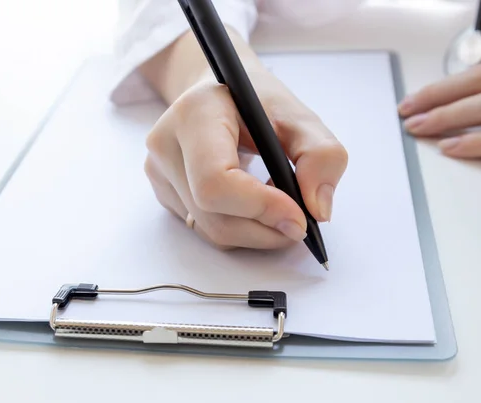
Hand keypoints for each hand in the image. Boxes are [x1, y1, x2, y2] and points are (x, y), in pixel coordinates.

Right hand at [140, 32, 347, 249]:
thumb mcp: (299, 115)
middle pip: (214, 217)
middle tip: (298, 222)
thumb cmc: (257, 100)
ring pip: (211, 231)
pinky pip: (205, 230)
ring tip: (278, 207)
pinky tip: (252, 205)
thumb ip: (321, 155)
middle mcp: (166, 145)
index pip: (216, 181)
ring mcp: (159, 172)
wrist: (219, 92)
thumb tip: (317, 210)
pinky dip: (239, 228)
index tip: (299, 219)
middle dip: (265, 229)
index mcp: (194, 114)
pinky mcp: (163, 193)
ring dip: (255, 232)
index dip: (260, 207)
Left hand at [398, 63, 480, 158]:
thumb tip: (438, 114)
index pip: (478, 77)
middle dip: (436, 96)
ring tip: (417, 128)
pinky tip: (447, 147)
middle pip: (479, 81)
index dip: (440, 88)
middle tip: (405, 113)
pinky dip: (475, 142)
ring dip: (448, 115)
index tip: (410, 102)